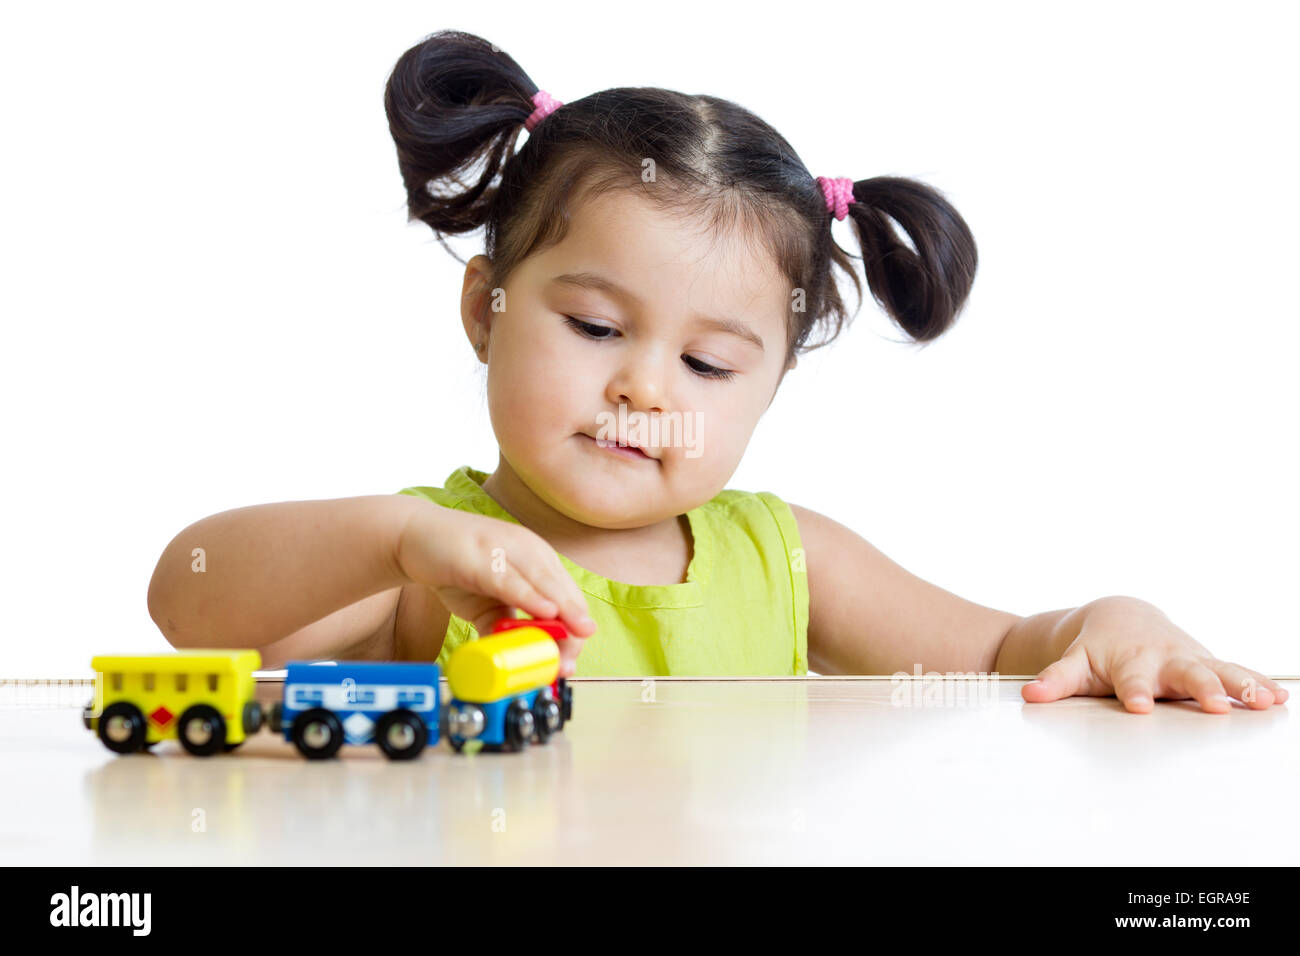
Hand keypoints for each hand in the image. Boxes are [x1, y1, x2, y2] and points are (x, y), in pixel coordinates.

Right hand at [396, 503, 595, 669]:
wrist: (413, 537)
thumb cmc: (455, 568)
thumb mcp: (486, 606)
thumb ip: (504, 629)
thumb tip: (523, 662)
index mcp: (538, 561)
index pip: (567, 598)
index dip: (574, 630)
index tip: (569, 661)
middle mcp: (529, 550)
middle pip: (562, 593)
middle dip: (571, 630)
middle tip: (568, 662)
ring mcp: (507, 549)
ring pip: (543, 583)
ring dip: (561, 614)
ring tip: (572, 640)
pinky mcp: (482, 555)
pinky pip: (511, 580)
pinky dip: (529, 597)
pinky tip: (545, 612)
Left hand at [1021, 596, 1288, 713]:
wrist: (1122, 618)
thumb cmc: (1099, 648)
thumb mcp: (1075, 662)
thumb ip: (1056, 680)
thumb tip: (1030, 695)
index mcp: (1129, 663)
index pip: (1131, 680)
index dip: (1135, 691)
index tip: (1139, 705)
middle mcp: (1164, 660)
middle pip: (1184, 674)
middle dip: (1200, 688)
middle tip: (1213, 705)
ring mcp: (1190, 660)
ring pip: (1219, 670)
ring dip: (1242, 685)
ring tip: (1265, 700)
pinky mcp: (1209, 663)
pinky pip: (1238, 672)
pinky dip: (1259, 683)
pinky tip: (1281, 699)